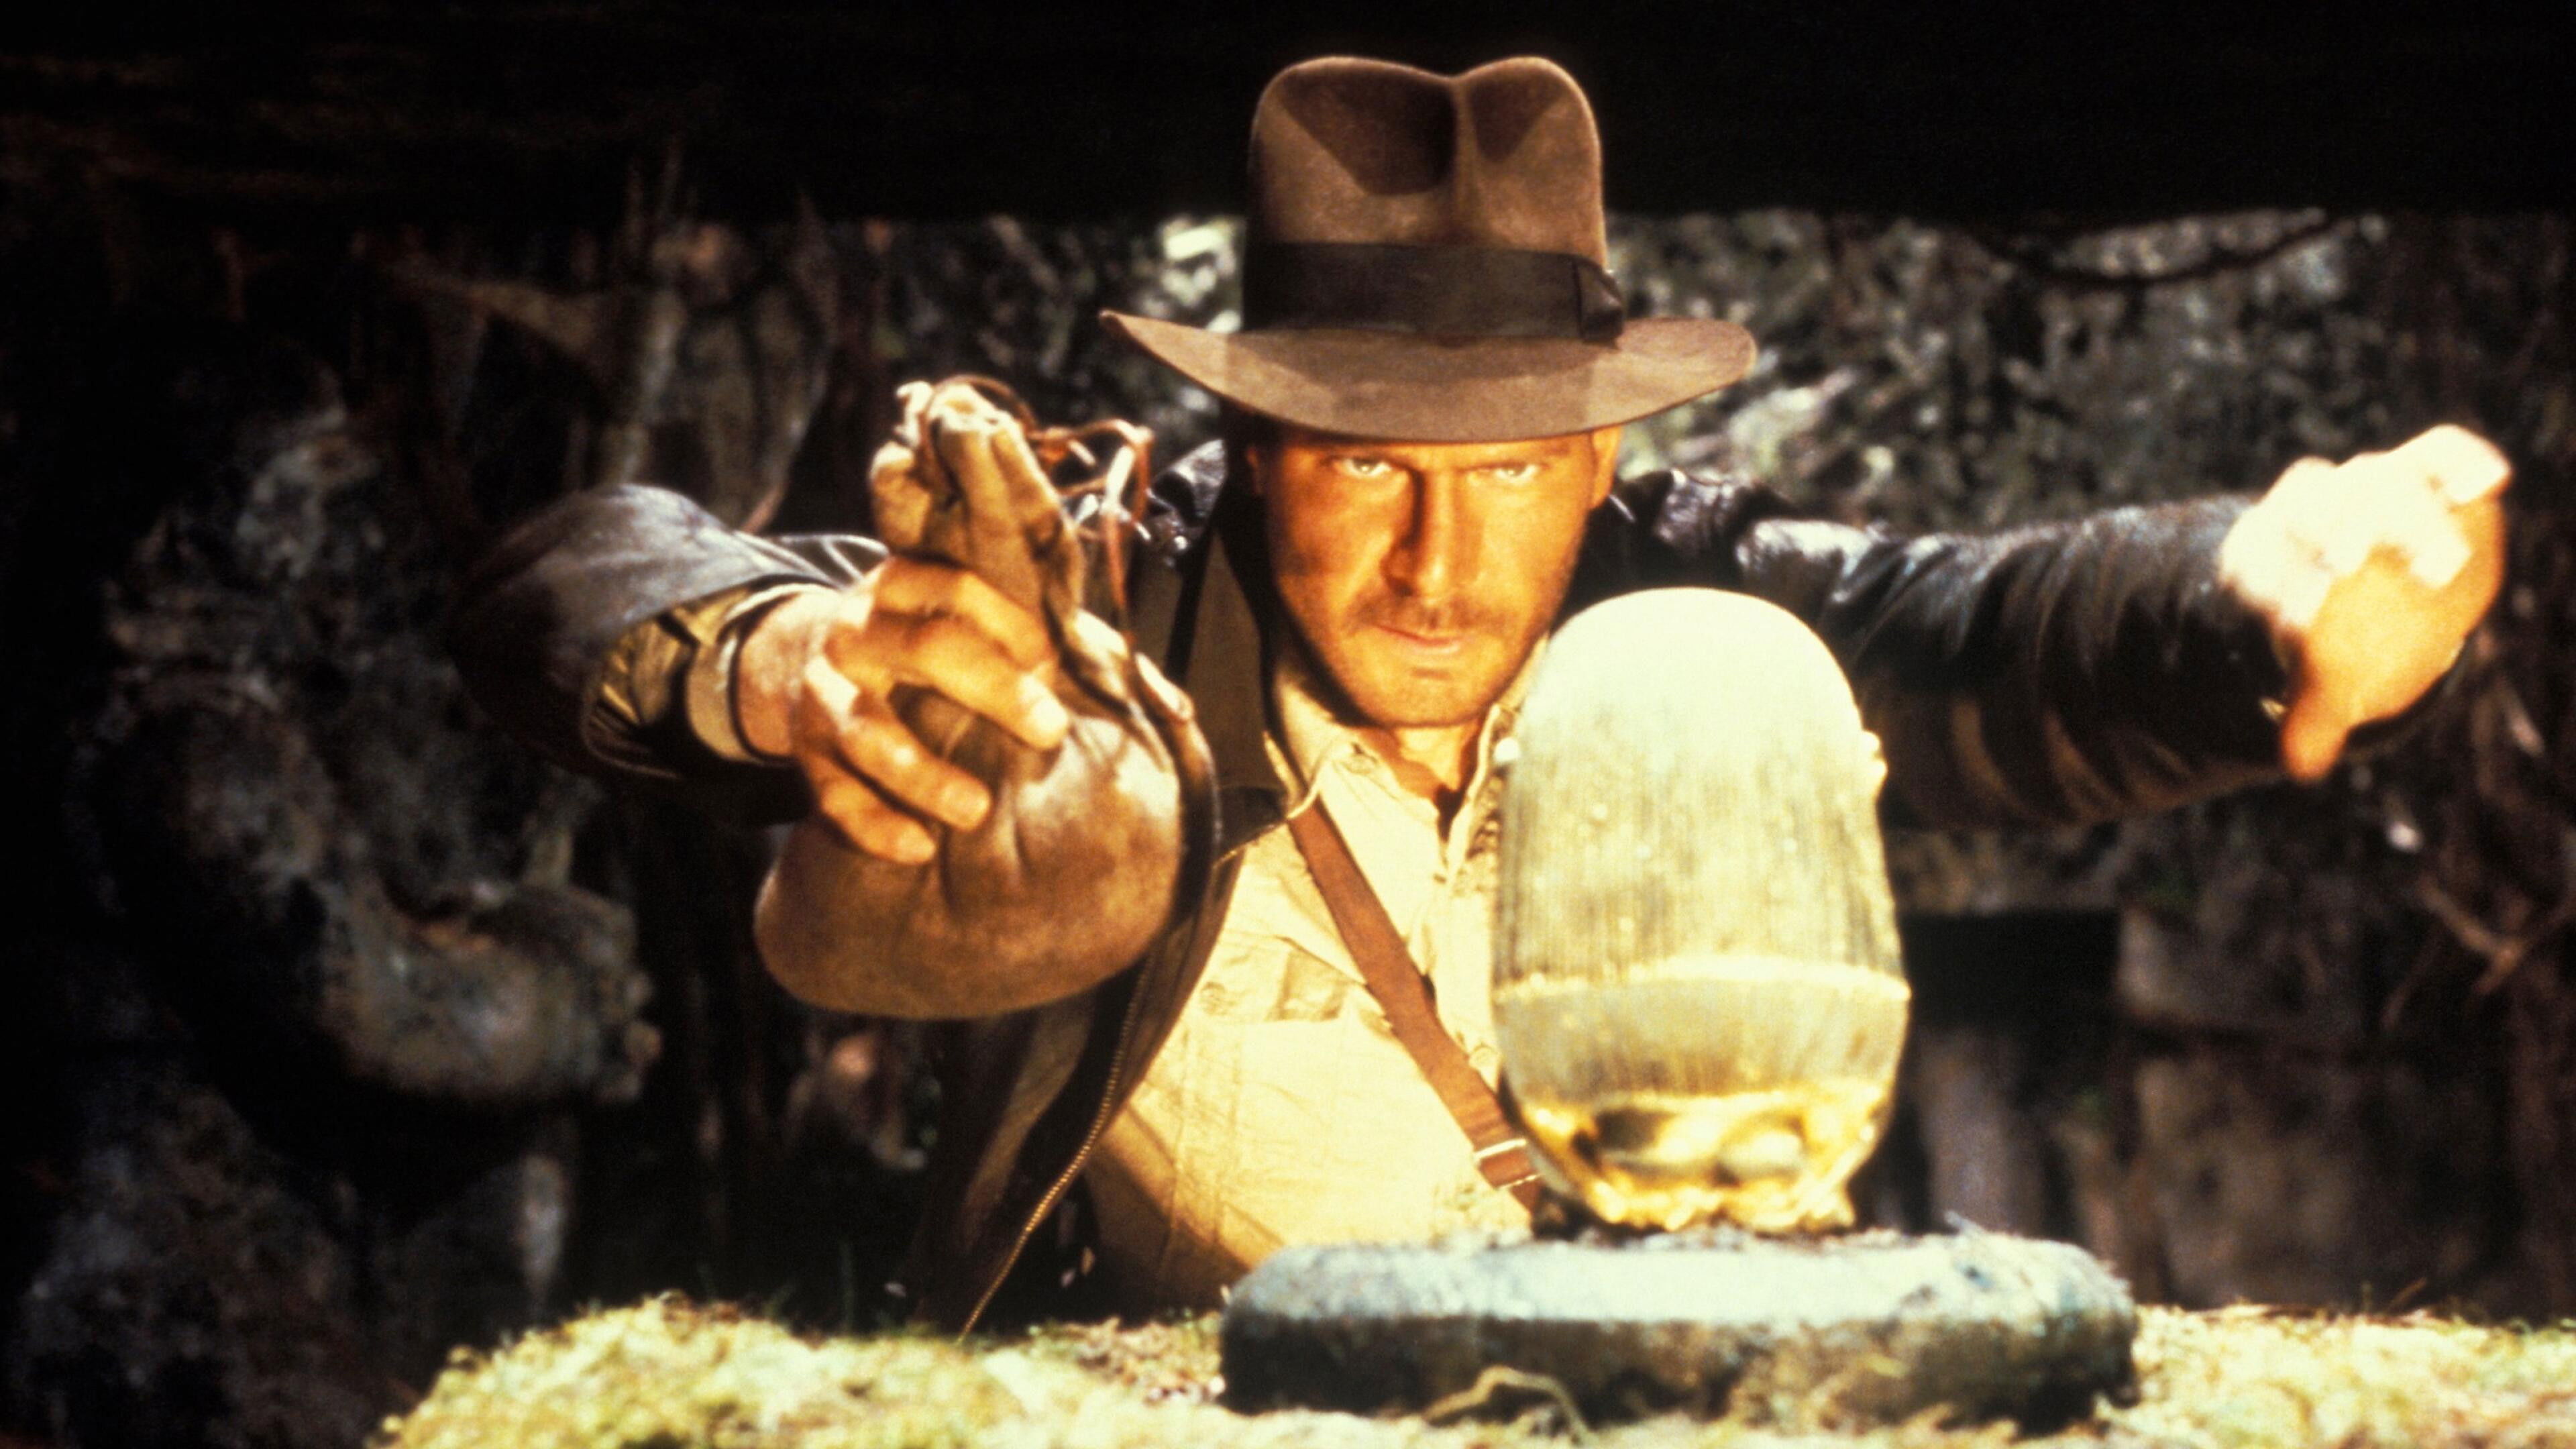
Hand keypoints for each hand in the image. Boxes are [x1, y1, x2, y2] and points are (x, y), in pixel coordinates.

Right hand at [735, 558, 1069, 862]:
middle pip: (926, 651)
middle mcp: (857, 629)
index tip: (1054, 664)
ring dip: (923, 773)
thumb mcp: (961, 618)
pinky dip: (874, 825)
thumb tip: (1169, 706)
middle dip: (994, 690)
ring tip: (976, 811)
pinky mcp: (806, 752)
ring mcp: (824, 691)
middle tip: (1050, 731)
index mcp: (902, 584)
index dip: (1014, 625)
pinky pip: (834, 794)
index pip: (961, 589)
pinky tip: (919, 849)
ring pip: (867, 731)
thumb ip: (1047, 646)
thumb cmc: (920, 646)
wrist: (801, 661)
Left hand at [2219, 424, 2509, 781]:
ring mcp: (2364, 483)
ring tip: (2442, 567)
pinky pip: (2441, 453)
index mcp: (2266, 557)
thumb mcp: (2312, 669)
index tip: (2303, 620)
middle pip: (2311, 512)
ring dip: (2407, 519)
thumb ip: (2308, 714)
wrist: (2356, 556)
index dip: (2281, 593)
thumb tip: (2301, 767)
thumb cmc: (2329, 626)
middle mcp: (2309, 510)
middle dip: (2333, 537)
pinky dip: (2463, 462)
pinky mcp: (2421, 468)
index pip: (2264, 569)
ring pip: (2375, 481)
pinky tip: (2490, 482)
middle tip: (2354, 567)